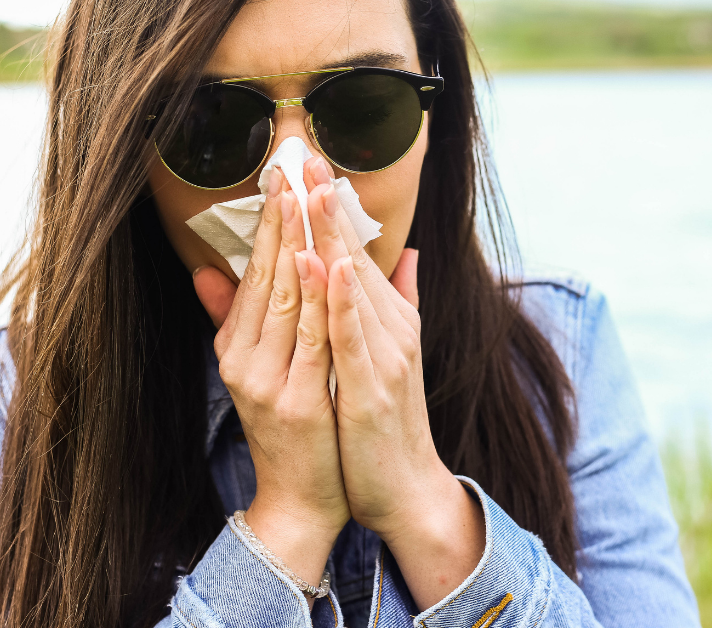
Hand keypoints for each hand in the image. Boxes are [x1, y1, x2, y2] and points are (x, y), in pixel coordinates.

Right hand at [194, 168, 349, 589]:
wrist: (299, 502)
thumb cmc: (291, 432)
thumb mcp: (256, 372)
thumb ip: (236, 321)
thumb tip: (207, 271)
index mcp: (237, 347)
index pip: (254, 273)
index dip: (268, 223)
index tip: (281, 175)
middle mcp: (243, 360)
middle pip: (266, 277)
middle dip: (281, 218)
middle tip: (291, 164)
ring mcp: (267, 382)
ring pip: (286, 300)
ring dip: (298, 243)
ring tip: (306, 194)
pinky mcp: (295, 403)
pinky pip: (311, 341)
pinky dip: (318, 300)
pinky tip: (325, 262)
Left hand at [301, 157, 484, 609]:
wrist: (405, 489)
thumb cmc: (385, 424)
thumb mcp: (389, 355)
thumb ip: (397, 302)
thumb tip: (407, 253)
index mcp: (388, 320)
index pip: (353, 254)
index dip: (329, 210)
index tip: (306, 165)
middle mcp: (392, 330)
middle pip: (354, 258)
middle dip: (327, 207)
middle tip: (304, 156)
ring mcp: (386, 358)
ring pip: (353, 287)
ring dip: (332, 237)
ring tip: (310, 193)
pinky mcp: (375, 388)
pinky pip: (353, 336)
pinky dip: (341, 299)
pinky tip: (328, 264)